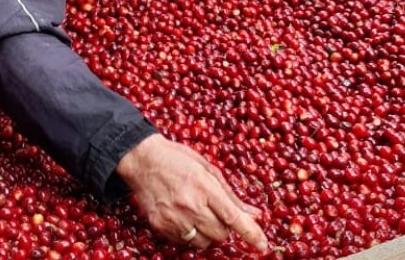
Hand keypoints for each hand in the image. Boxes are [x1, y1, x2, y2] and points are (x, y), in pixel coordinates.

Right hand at [116, 134, 267, 251]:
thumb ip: (230, 193)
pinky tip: (183, 216)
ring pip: (204, 243)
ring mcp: (174, 218)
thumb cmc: (176, 159)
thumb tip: (254, 213)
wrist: (141, 159)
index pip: (233, 217)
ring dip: (207, 233)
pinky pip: (184, 242)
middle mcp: (190, 205)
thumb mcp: (206, 168)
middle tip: (215, 211)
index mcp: (203, 186)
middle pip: (221, 234)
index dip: (251, 233)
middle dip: (224, 227)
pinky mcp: (161, 226)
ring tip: (197, 213)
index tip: (262, 245)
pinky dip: (189, 233)